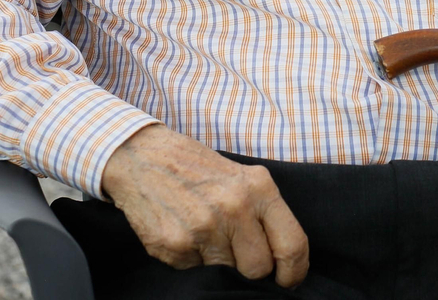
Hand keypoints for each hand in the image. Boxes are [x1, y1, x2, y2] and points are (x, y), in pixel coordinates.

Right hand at [100, 124, 307, 284]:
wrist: (142, 157)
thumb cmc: (198, 168)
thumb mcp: (242, 177)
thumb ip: (264, 214)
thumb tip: (283, 258)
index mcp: (259, 189)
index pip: (292, 245)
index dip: (294, 272)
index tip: (288, 280)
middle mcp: (234, 208)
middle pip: (259, 268)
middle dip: (251, 269)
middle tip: (237, 252)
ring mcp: (204, 229)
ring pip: (227, 273)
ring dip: (219, 262)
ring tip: (204, 232)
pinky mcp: (175, 245)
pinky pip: (195, 270)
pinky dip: (192, 258)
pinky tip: (184, 232)